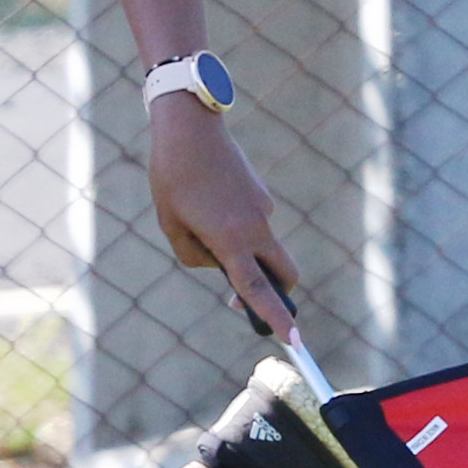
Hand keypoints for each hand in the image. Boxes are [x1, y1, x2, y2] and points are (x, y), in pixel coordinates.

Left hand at [147, 97, 298, 336]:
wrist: (190, 127)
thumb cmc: (172, 177)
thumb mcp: (172, 226)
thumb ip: (196, 257)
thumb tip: (221, 264)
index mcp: (232, 241)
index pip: (258, 290)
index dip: (276, 318)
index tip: (295, 341)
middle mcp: (256, 227)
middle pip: (283, 274)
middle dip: (276, 293)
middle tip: (239, 296)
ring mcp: (263, 209)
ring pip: (264, 247)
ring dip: (242, 253)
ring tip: (196, 218)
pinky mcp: (261, 194)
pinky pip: (254, 223)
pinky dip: (238, 228)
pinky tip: (206, 200)